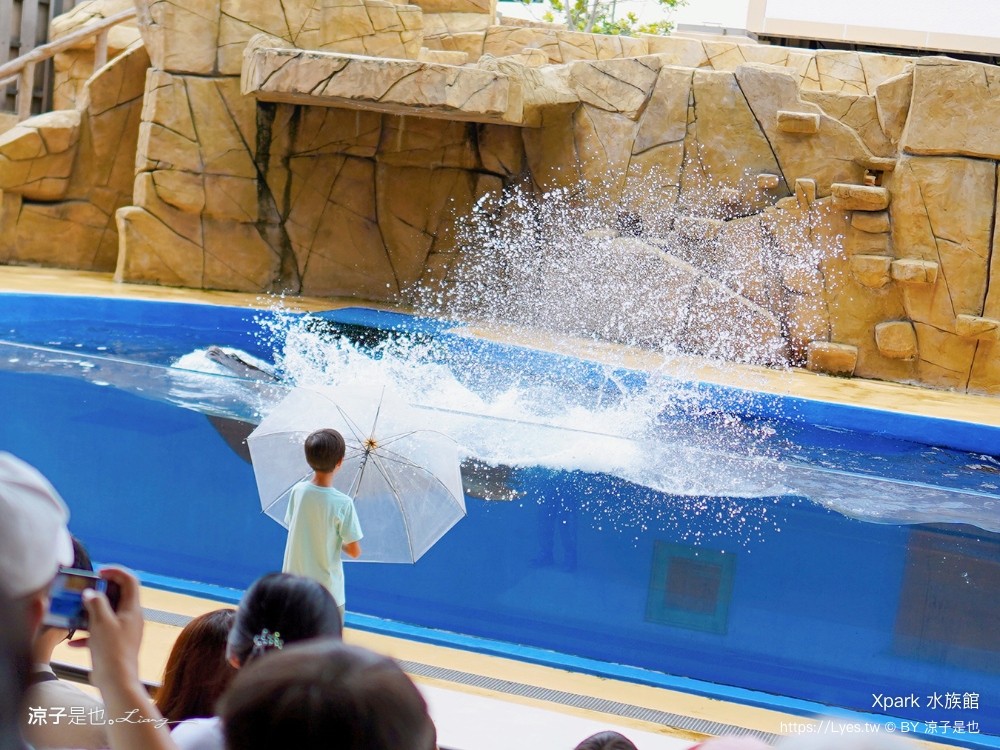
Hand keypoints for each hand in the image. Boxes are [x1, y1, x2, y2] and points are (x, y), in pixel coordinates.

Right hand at [68, 566, 143, 693]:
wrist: (116, 682)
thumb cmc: (112, 650)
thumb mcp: (101, 623)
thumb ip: (97, 604)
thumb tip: (91, 592)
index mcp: (132, 609)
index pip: (129, 580)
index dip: (116, 572)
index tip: (99, 572)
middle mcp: (131, 618)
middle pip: (118, 596)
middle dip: (99, 593)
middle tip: (84, 592)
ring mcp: (124, 632)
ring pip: (107, 616)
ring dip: (90, 614)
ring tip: (74, 614)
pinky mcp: (115, 645)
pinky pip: (101, 634)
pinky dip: (88, 635)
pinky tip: (72, 643)